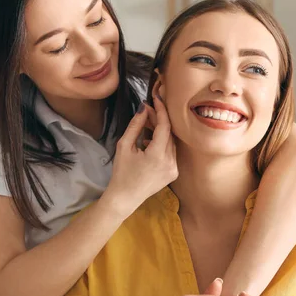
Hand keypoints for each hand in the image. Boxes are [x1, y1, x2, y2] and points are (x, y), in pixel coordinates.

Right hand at [103, 96, 177, 214]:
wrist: (125, 198)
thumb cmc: (121, 172)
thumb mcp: (124, 146)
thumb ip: (136, 125)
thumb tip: (144, 107)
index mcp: (158, 156)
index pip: (165, 126)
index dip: (161, 110)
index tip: (156, 98)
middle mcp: (170, 162)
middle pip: (169, 133)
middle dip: (160, 119)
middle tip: (147, 109)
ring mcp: (174, 169)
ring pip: (171, 142)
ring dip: (162, 130)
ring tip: (147, 123)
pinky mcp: (174, 173)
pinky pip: (171, 152)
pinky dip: (163, 143)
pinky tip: (149, 141)